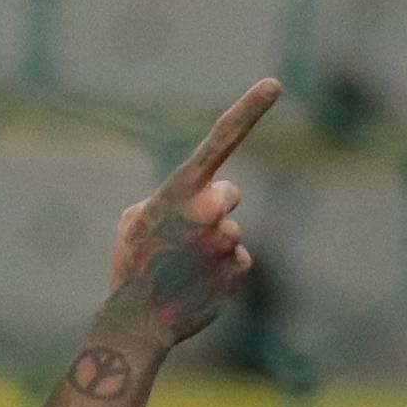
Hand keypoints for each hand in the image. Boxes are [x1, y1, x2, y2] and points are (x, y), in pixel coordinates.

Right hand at [107, 79, 277, 347]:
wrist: (136, 322)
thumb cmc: (133, 266)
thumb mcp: (136, 222)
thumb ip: (173, 200)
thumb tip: (212, 201)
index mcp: (178, 191)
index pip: (220, 140)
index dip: (249, 110)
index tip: (274, 84)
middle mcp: (207, 211)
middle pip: (228, 195)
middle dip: (213, 210)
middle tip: (183, 237)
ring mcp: (224, 242)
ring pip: (231, 233)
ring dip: (212, 247)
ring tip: (183, 270)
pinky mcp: (237, 270)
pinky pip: (237, 262)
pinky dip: (219, 274)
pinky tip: (195, 287)